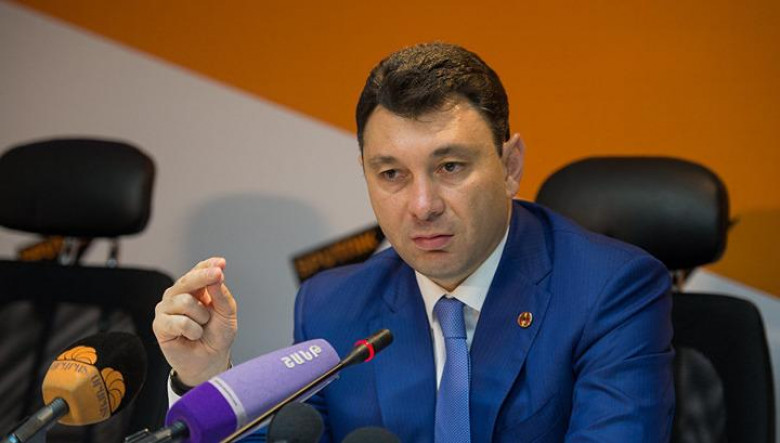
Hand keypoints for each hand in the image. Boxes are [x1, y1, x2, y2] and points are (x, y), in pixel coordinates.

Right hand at [153, 257, 237, 385]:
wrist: (210, 361)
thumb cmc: (217, 335)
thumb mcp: (227, 313)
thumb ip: (221, 294)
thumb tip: (216, 275)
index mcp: (195, 289)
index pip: (198, 270)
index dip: (208, 265)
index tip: (221, 263)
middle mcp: (178, 295)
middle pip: (188, 280)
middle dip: (204, 277)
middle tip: (218, 274)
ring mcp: (166, 309)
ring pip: (184, 301)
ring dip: (201, 316)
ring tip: (202, 327)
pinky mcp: (159, 325)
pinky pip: (178, 321)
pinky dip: (192, 330)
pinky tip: (192, 335)